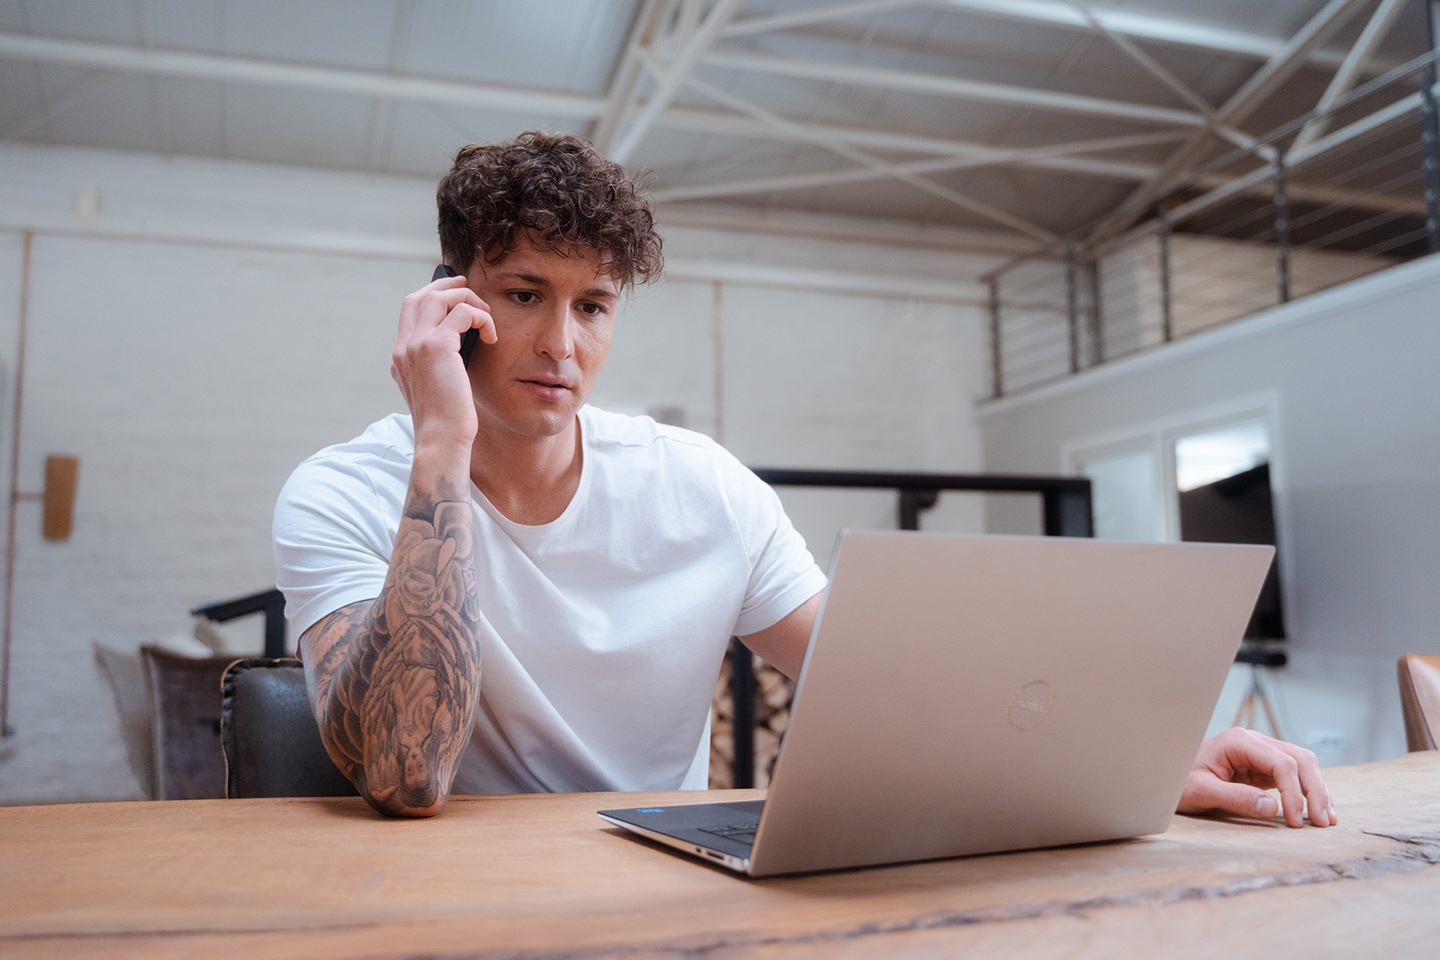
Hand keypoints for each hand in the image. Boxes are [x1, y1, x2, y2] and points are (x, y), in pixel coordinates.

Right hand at [391, 274, 496, 448]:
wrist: (441, 440)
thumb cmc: (446, 422)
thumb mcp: (436, 389)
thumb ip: (438, 366)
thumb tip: (458, 349)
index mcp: (401, 357)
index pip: (409, 311)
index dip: (431, 296)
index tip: (453, 296)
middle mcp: (404, 347)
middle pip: (418, 297)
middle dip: (444, 286)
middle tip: (467, 287)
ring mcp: (416, 345)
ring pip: (438, 298)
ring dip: (466, 300)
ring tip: (485, 315)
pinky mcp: (436, 346)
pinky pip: (462, 313)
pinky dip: (481, 318)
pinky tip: (491, 336)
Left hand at [1177, 727, 1335, 826]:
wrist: (1166, 776)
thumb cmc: (1178, 782)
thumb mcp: (1201, 792)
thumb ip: (1235, 798)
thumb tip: (1273, 807)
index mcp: (1239, 741)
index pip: (1281, 763)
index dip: (1295, 792)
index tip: (1296, 821)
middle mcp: (1254, 741)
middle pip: (1300, 759)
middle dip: (1315, 790)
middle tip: (1323, 823)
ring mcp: (1260, 752)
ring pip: (1302, 765)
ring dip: (1317, 790)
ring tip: (1326, 820)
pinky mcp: (1263, 766)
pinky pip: (1294, 775)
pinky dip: (1308, 791)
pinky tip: (1318, 809)